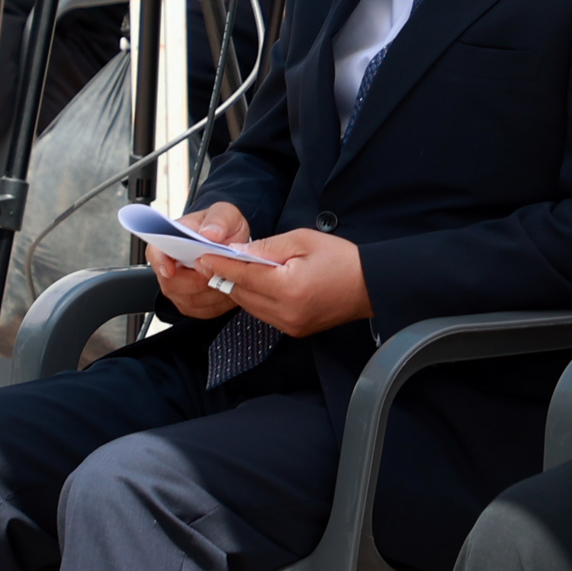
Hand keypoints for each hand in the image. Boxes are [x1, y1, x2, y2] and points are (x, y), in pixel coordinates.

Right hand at [151, 201, 252, 320]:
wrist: (230, 243)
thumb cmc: (221, 227)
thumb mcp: (224, 213)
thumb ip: (218, 220)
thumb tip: (210, 234)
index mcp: (168, 241)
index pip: (155, 254)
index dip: (160, 262)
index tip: (170, 270)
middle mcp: (168, 268)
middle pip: (173, 284)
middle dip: (199, 280)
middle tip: (220, 270)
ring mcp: (178, 289)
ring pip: (191, 300)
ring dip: (213, 291)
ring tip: (229, 276)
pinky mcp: (192, 304)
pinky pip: (205, 311)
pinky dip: (221, 302)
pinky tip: (230, 288)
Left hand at [219, 228, 368, 339]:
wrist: (370, 285)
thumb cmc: (341, 258)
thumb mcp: (302, 240)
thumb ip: (267, 247)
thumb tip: (237, 251)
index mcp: (289, 287)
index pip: (243, 276)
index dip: (220, 266)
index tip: (201, 258)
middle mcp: (286, 312)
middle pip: (242, 295)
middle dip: (226, 277)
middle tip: (211, 262)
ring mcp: (290, 325)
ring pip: (250, 307)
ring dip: (239, 289)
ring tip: (231, 271)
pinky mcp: (295, 330)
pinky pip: (264, 315)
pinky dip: (255, 299)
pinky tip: (255, 285)